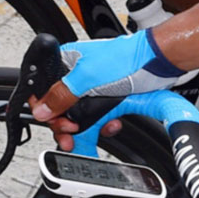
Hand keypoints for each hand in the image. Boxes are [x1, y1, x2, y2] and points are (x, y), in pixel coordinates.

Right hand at [29, 30, 183, 131]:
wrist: (157, 63)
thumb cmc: (126, 59)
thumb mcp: (87, 77)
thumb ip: (61, 94)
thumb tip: (41, 110)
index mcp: (65, 63)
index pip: (43, 90)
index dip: (45, 109)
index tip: (53, 121)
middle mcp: (76, 76)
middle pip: (58, 108)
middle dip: (63, 125)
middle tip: (70, 134)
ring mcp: (91, 88)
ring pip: (77, 117)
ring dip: (81, 131)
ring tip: (84, 137)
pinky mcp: (106, 98)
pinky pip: (96, 119)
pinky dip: (101, 127)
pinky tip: (109, 125)